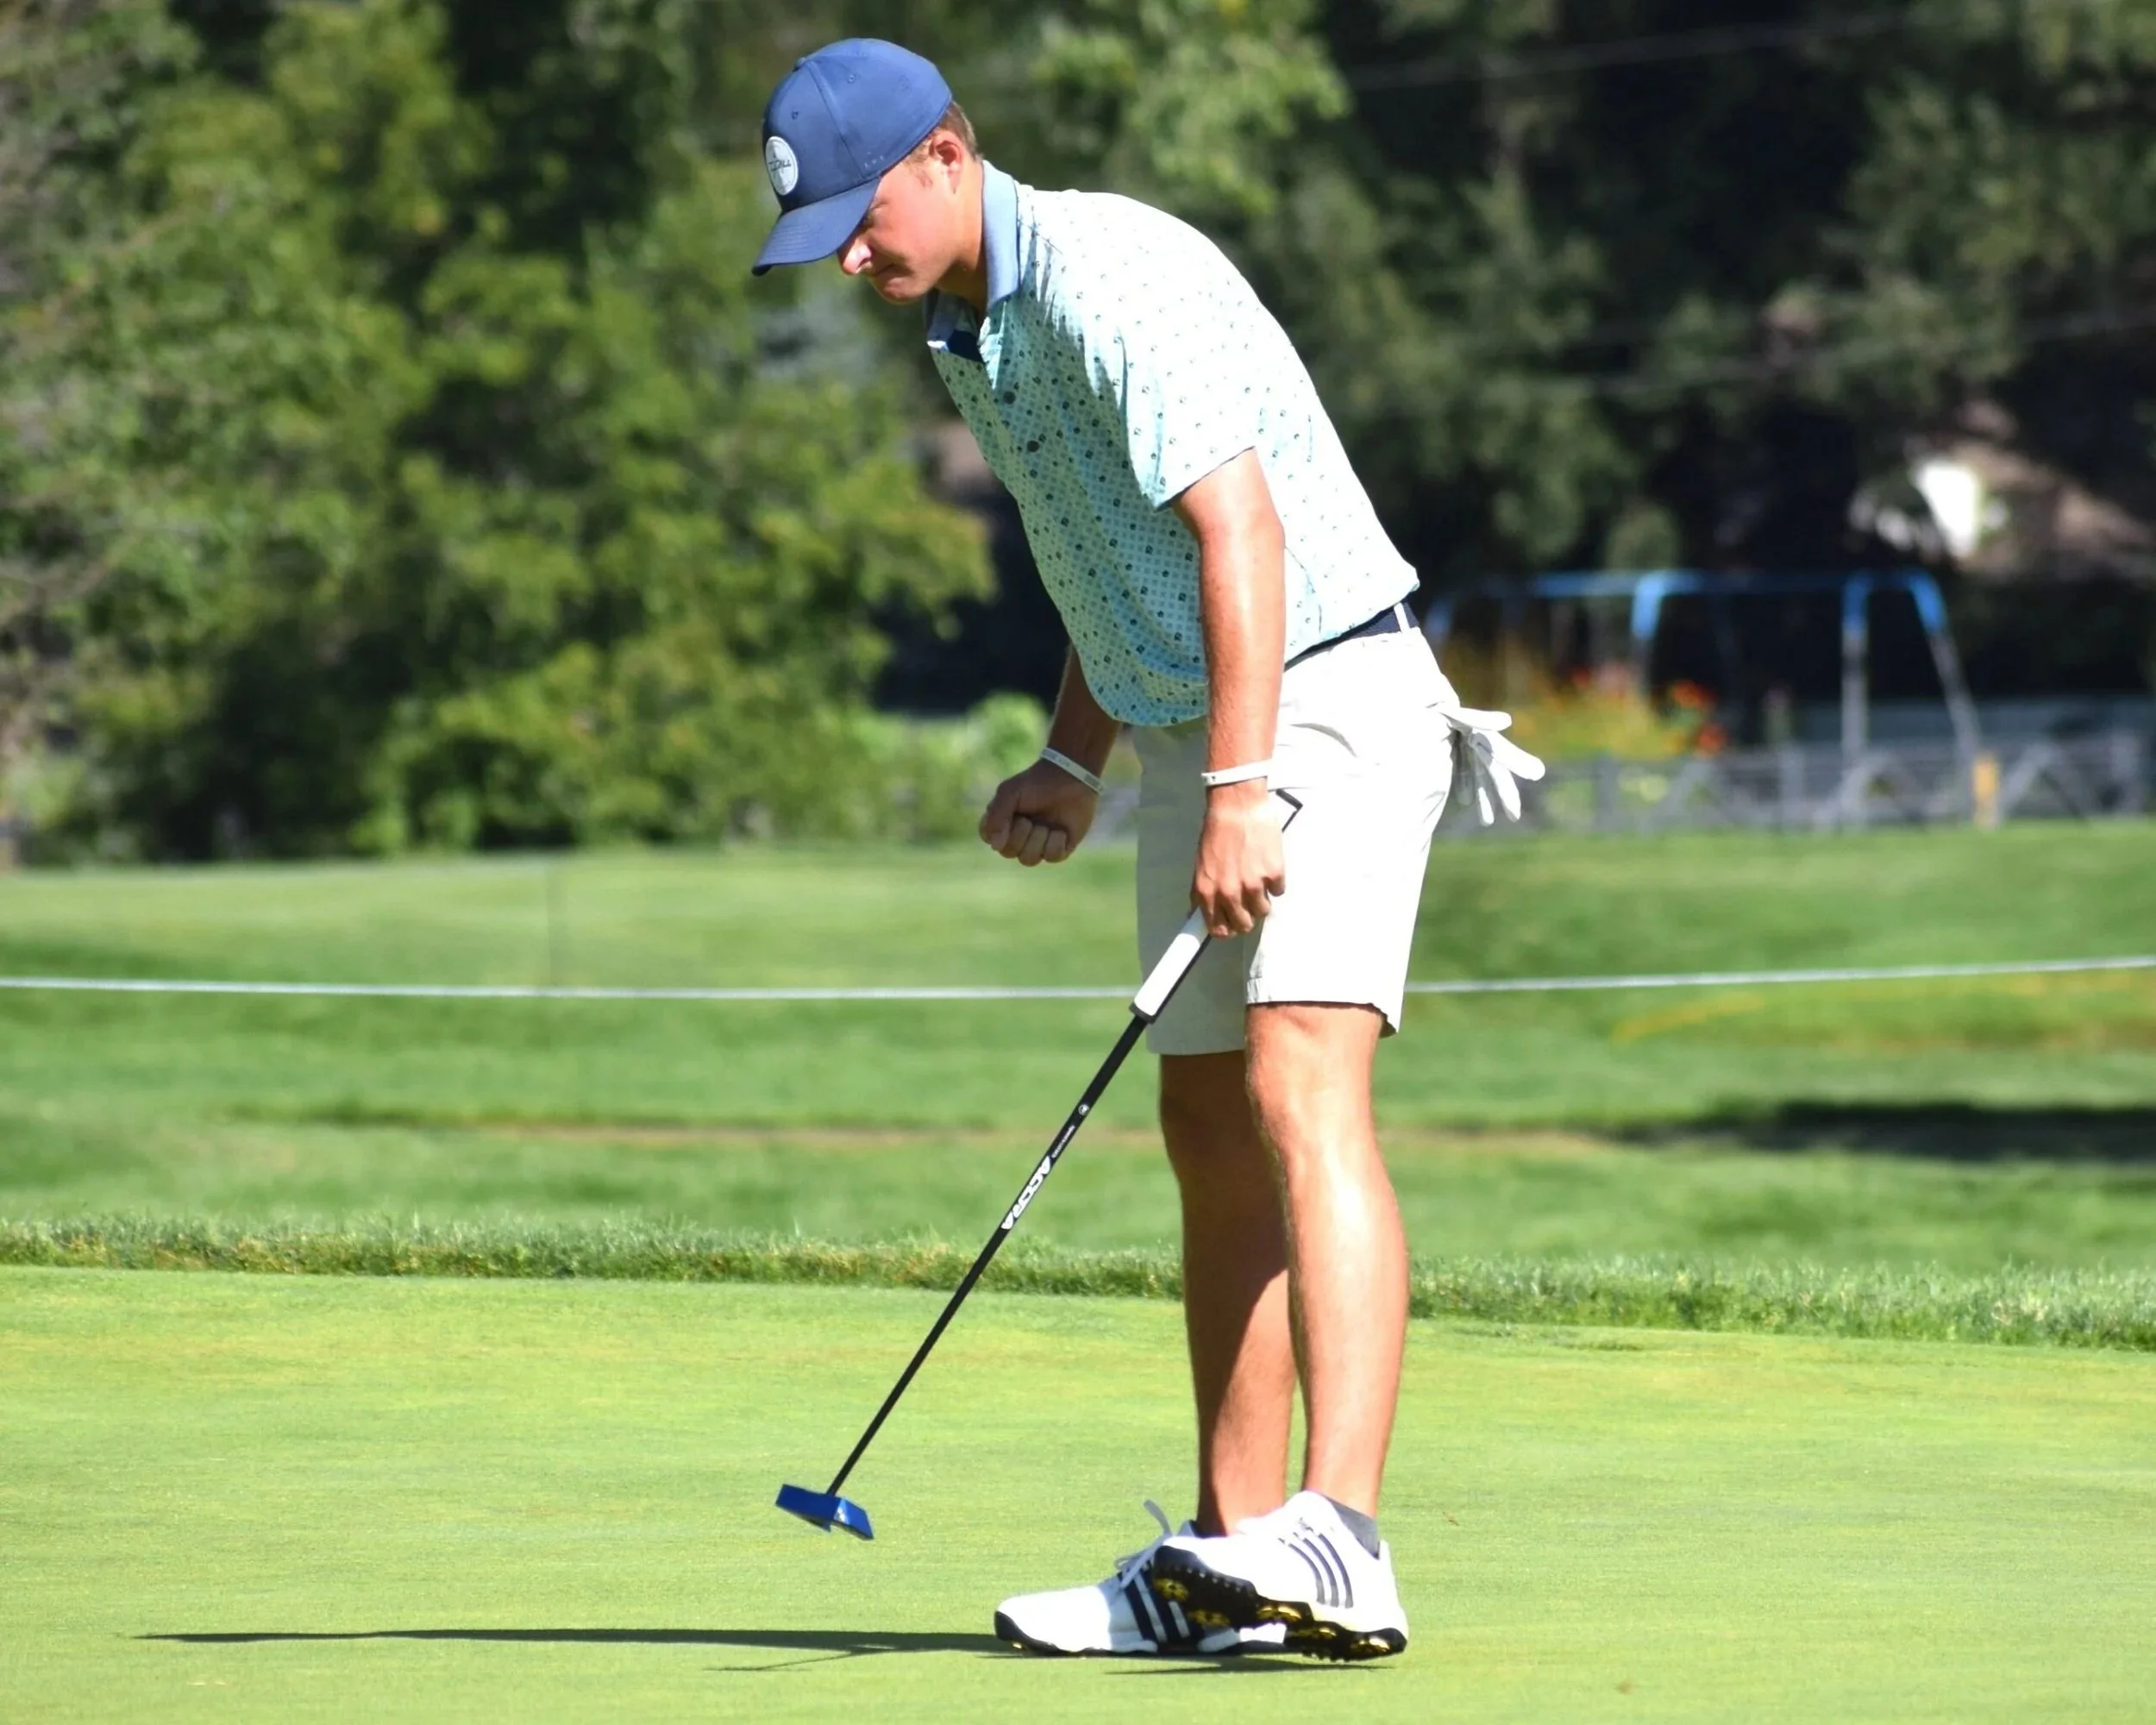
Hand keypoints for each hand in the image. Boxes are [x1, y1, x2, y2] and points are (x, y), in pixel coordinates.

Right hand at [979, 759, 1098, 865]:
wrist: (1071, 778)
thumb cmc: (1038, 783)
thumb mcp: (1011, 792)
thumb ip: (997, 816)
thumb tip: (995, 846)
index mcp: (1002, 823)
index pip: (990, 839)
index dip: (1000, 831)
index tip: (1012, 816)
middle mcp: (1018, 838)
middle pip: (1008, 853)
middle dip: (1021, 834)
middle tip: (1030, 818)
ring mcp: (1038, 845)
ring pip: (1029, 860)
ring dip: (1038, 839)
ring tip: (1047, 824)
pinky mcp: (1058, 849)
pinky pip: (1052, 857)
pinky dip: (1057, 841)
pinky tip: (1061, 830)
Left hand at [1190, 781, 1284, 936]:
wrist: (1237, 805)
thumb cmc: (1217, 832)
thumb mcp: (1201, 865)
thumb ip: (1203, 891)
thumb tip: (1197, 913)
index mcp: (1208, 892)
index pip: (1217, 929)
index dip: (1225, 932)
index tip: (1230, 929)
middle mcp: (1229, 892)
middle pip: (1244, 925)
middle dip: (1246, 916)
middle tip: (1248, 902)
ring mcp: (1253, 885)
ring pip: (1263, 911)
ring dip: (1262, 899)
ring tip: (1258, 878)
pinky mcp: (1274, 874)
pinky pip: (1279, 890)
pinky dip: (1275, 881)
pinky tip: (1267, 863)